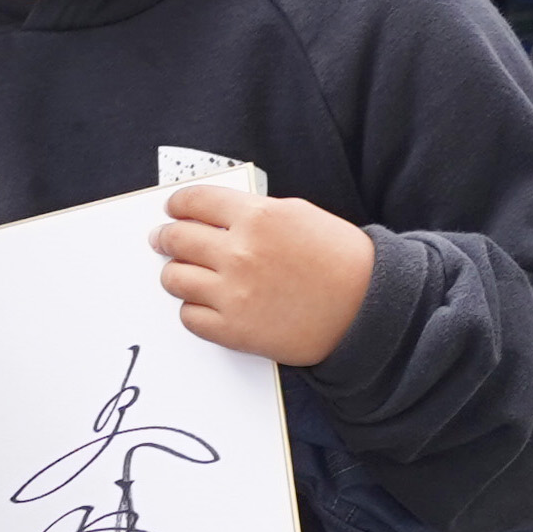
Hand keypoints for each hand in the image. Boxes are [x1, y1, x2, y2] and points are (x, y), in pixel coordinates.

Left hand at [152, 178, 373, 367]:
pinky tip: (209, 303)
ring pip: (173, 278)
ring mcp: (233, 293)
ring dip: (177, 273)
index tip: (172, 209)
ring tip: (188, 273)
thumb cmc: (340, 260)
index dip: (177, 205)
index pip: (194, 201)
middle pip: (175, 238)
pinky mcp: (232, 329)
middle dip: (164, 237)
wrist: (370, 310)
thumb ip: (252, 212)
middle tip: (162, 239)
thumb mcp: (301, 216)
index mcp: (259, 218)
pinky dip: (194, 308)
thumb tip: (209, 213)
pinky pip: (188, 315)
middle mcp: (240, 253)